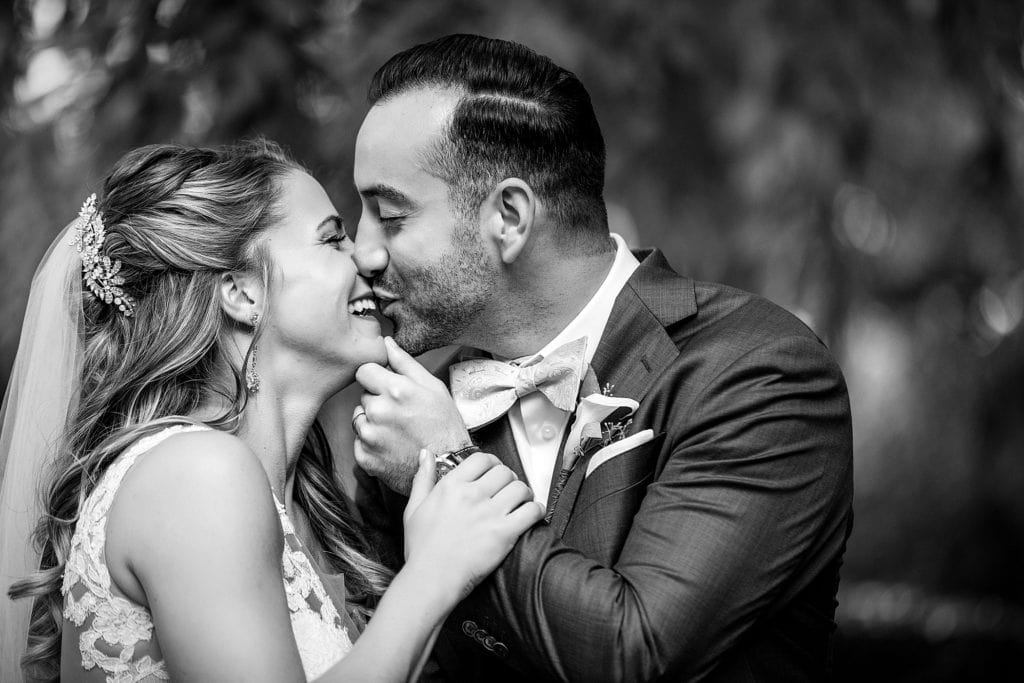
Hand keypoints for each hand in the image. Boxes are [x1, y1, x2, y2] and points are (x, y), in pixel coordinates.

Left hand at [353, 336, 472, 493]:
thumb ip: (406, 363)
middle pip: (363, 395)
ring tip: (397, 430)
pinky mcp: (365, 457)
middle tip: (401, 413)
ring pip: (359, 417)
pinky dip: (371, 443)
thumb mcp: (434, 388)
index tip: (387, 386)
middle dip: (378, 400)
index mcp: (395, 390)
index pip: (364, 370)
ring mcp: (369, 436)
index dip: (376, 376)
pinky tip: (392, 445)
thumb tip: (387, 342)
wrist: (448, 468)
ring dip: (373, 421)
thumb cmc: (445, 427)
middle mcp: (379, 411)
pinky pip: (359, 441)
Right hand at [403, 449, 544, 604]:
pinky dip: (536, 510)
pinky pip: (531, 511)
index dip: (492, 463)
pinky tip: (532, 514)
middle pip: (504, 472)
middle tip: (507, 490)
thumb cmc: (421, 549)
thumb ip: (422, 478)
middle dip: (509, 478)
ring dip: (524, 493)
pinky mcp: (504, 533)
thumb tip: (426, 454)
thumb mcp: (414, 509)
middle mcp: (471, 495)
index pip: (482, 459)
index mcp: (451, 486)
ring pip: (520, 488)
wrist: (431, 580)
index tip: (493, 473)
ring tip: (520, 502)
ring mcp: (489, 513)